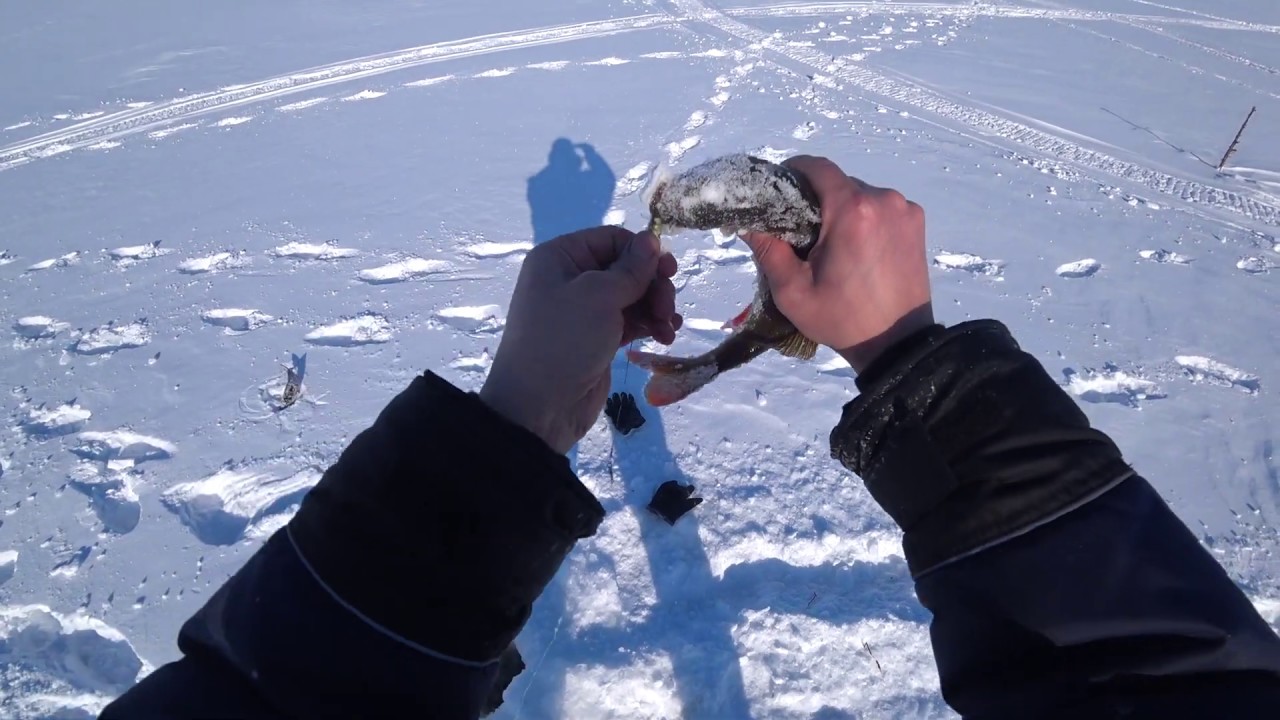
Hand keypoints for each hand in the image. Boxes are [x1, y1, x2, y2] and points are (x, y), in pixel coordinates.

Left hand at [480, 227, 680, 453]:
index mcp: (560, 257)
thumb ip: (631, 268)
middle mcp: (571, 279)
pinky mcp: (597, 338)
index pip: (611, 239)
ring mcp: (585, 311)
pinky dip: (649, 324)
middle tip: (667, 308)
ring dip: (656, 307)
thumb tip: (650, 240)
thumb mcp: (599, 296)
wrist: (539, 405)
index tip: (668, 271)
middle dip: (653, 285)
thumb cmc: (564, 339)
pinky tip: (666, 335)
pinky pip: (630, 321)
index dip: (642, 252)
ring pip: (632, 296)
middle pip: (626, 268)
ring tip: (668, 327)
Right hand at [742, 156, 932, 372]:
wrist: (897, 344)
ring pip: (861, 195)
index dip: (793, 172)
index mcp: (852, 210)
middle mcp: (883, 200)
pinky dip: (865, 219)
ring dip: (842, 210)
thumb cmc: (842, 319)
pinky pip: (881, 208)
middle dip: (817, 199)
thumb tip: (748, 222)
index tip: (779, 190)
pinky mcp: (917, 223)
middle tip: (801, 230)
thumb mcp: (792, 291)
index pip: (817, 167)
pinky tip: (858, 249)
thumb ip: (767, 250)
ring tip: (831, 244)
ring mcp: (905, 210)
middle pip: (839, 182)